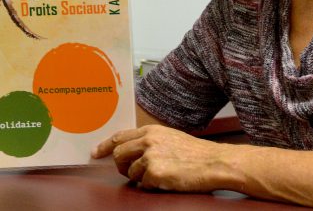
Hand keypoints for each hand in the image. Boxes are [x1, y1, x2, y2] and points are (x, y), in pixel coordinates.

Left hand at [92, 124, 230, 191]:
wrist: (213, 162)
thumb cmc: (195, 152)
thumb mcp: (170, 138)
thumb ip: (150, 141)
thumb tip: (131, 151)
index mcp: (152, 130)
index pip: (120, 136)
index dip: (104, 146)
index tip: (95, 153)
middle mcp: (148, 140)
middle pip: (118, 154)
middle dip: (121, 166)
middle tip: (131, 172)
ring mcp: (151, 155)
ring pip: (129, 172)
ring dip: (141, 177)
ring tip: (160, 174)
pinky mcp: (155, 172)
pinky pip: (143, 184)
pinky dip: (152, 185)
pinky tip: (166, 180)